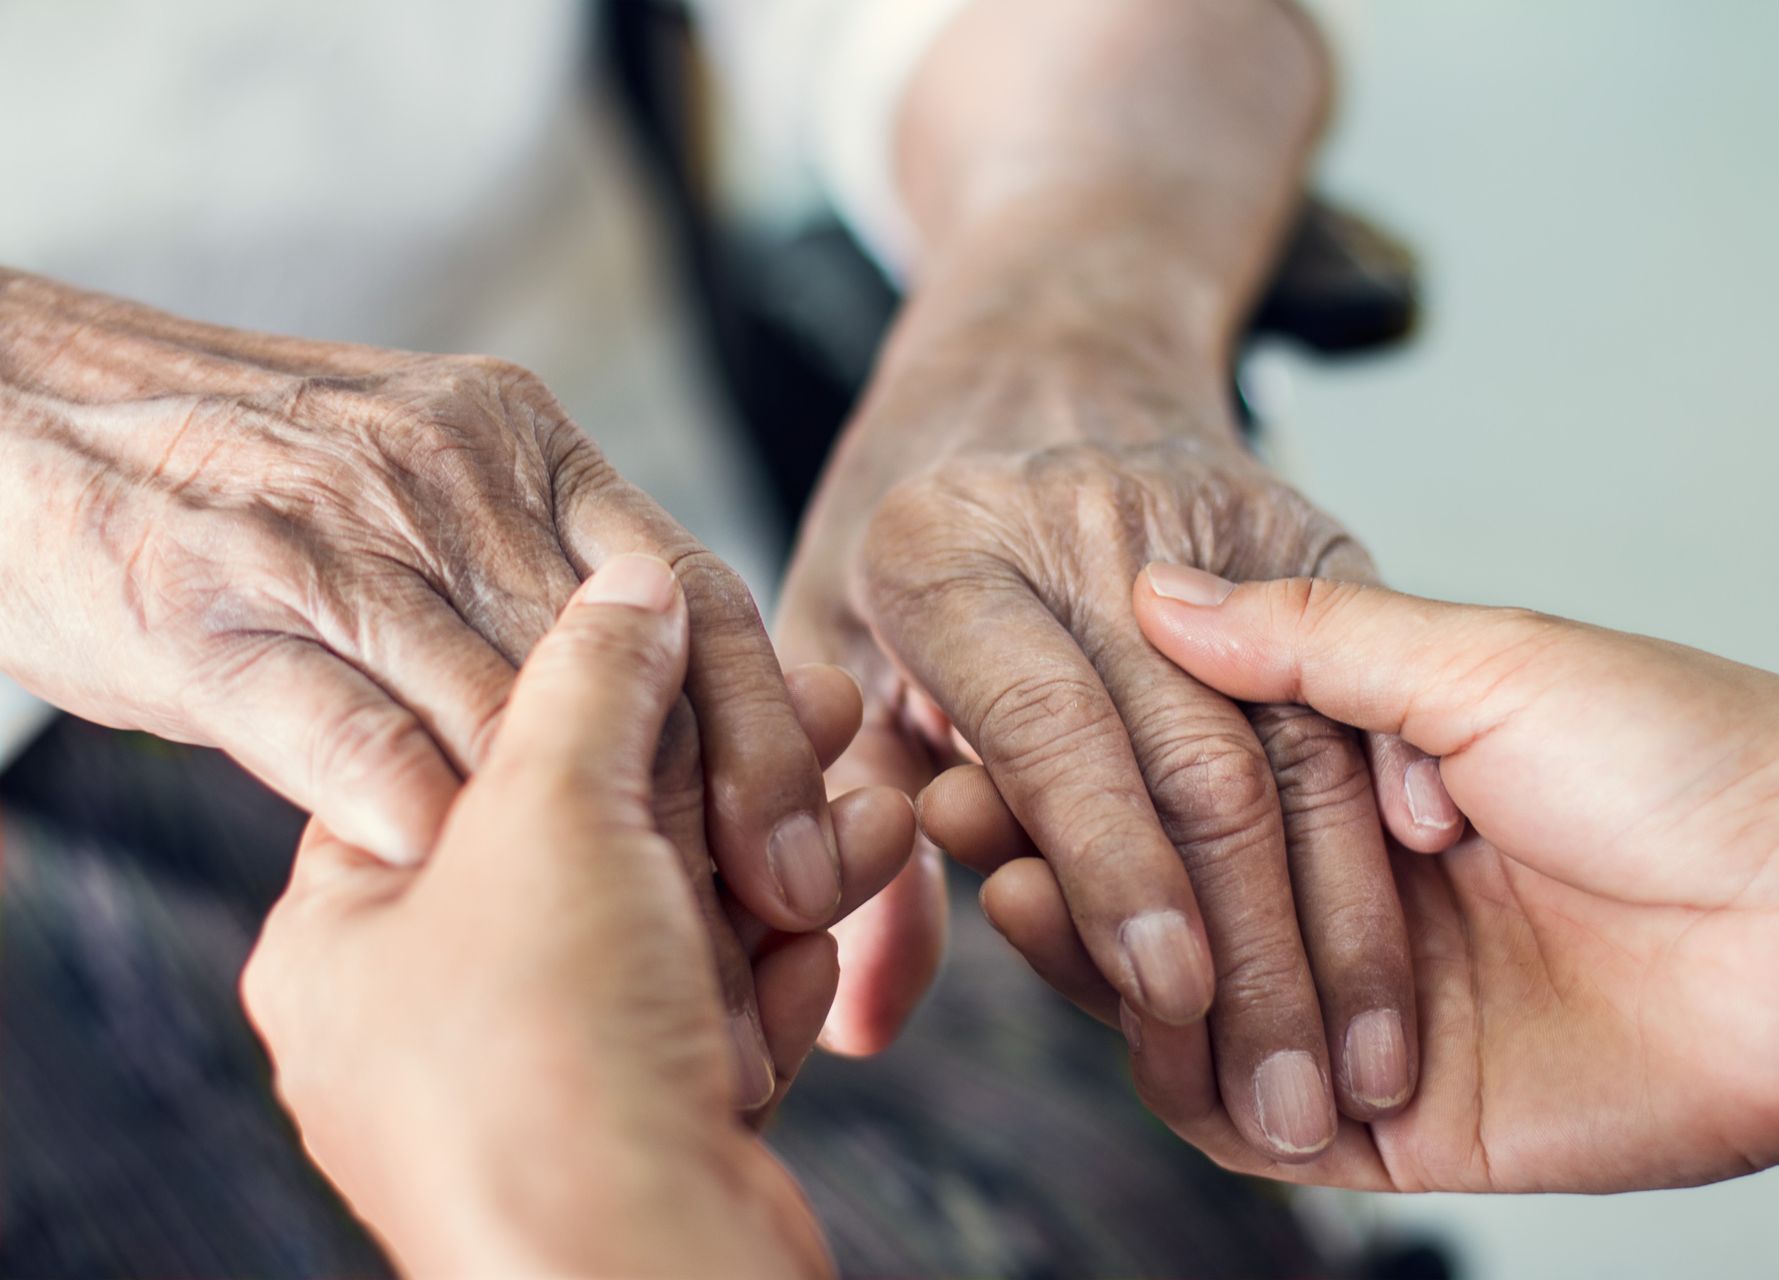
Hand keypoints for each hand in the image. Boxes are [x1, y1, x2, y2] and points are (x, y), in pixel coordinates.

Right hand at [0, 270, 853, 942]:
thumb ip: (543, 583)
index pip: (692, 589)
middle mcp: (446, 475)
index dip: (769, 726)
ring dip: (577, 843)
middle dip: (705, 802)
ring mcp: (329, 539)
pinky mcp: (212, 613)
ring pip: (502, 711)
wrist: (24, 407)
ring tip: (639, 941)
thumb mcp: (431, 483)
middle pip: (626, 664)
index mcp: (523, 441)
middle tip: (761, 915)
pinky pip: (349, 737)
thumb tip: (680, 721)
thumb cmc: (257, 476)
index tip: (814, 844)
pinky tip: (467, 889)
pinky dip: (420, 821)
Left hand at [242, 556, 870, 1276]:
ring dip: (775, 863)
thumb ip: (591, 675)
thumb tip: (627, 580)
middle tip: (815, 707)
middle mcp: (431, 1011)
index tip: (690, 639)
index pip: (467, 759)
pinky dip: (782, 962)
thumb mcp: (553, 815)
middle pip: (593, 841)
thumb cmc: (547, 1065)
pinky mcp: (638, 1126)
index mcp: (348, 933)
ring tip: (866, 809)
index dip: (593, 692)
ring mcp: (539, 1078)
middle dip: (719, 778)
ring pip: (674, 922)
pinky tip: (845, 906)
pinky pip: (713, 1004)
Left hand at [779, 311, 1460, 1159]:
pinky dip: (1396, 819)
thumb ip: (851, 824)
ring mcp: (1208, 514)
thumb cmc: (910, 526)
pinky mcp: (1301, 525)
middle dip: (1252, 947)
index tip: (1170, 1003)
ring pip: (1299, 740)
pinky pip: (1364, 688)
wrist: (1041, 345)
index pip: (1051, 732)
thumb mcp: (830, 642)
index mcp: (943, 549)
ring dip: (1344, 916)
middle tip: (1289, 1099)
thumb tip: (861, 1025)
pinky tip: (1425, 932)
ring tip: (1370, 1060)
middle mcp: (1081, 520)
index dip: (1114, 875)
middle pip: (1194, 756)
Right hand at [1056, 568, 1778, 1189]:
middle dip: (1058, 847)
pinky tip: (1107, 998)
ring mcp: (1362, 1011)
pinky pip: (1243, 1113)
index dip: (1086, 750)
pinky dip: (1168, 1068)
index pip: (1185, 778)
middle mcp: (1351, 899)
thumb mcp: (1488, 662)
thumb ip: (1311, 646)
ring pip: (1183, 1002)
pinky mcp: (1388, 1121)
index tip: (984, 709)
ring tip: (1013, 881)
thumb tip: (1158, 592)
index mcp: (1372, 786)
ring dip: (1087, 951)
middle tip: (961, 798)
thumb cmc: (1695, 763)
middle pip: (1164, 893)